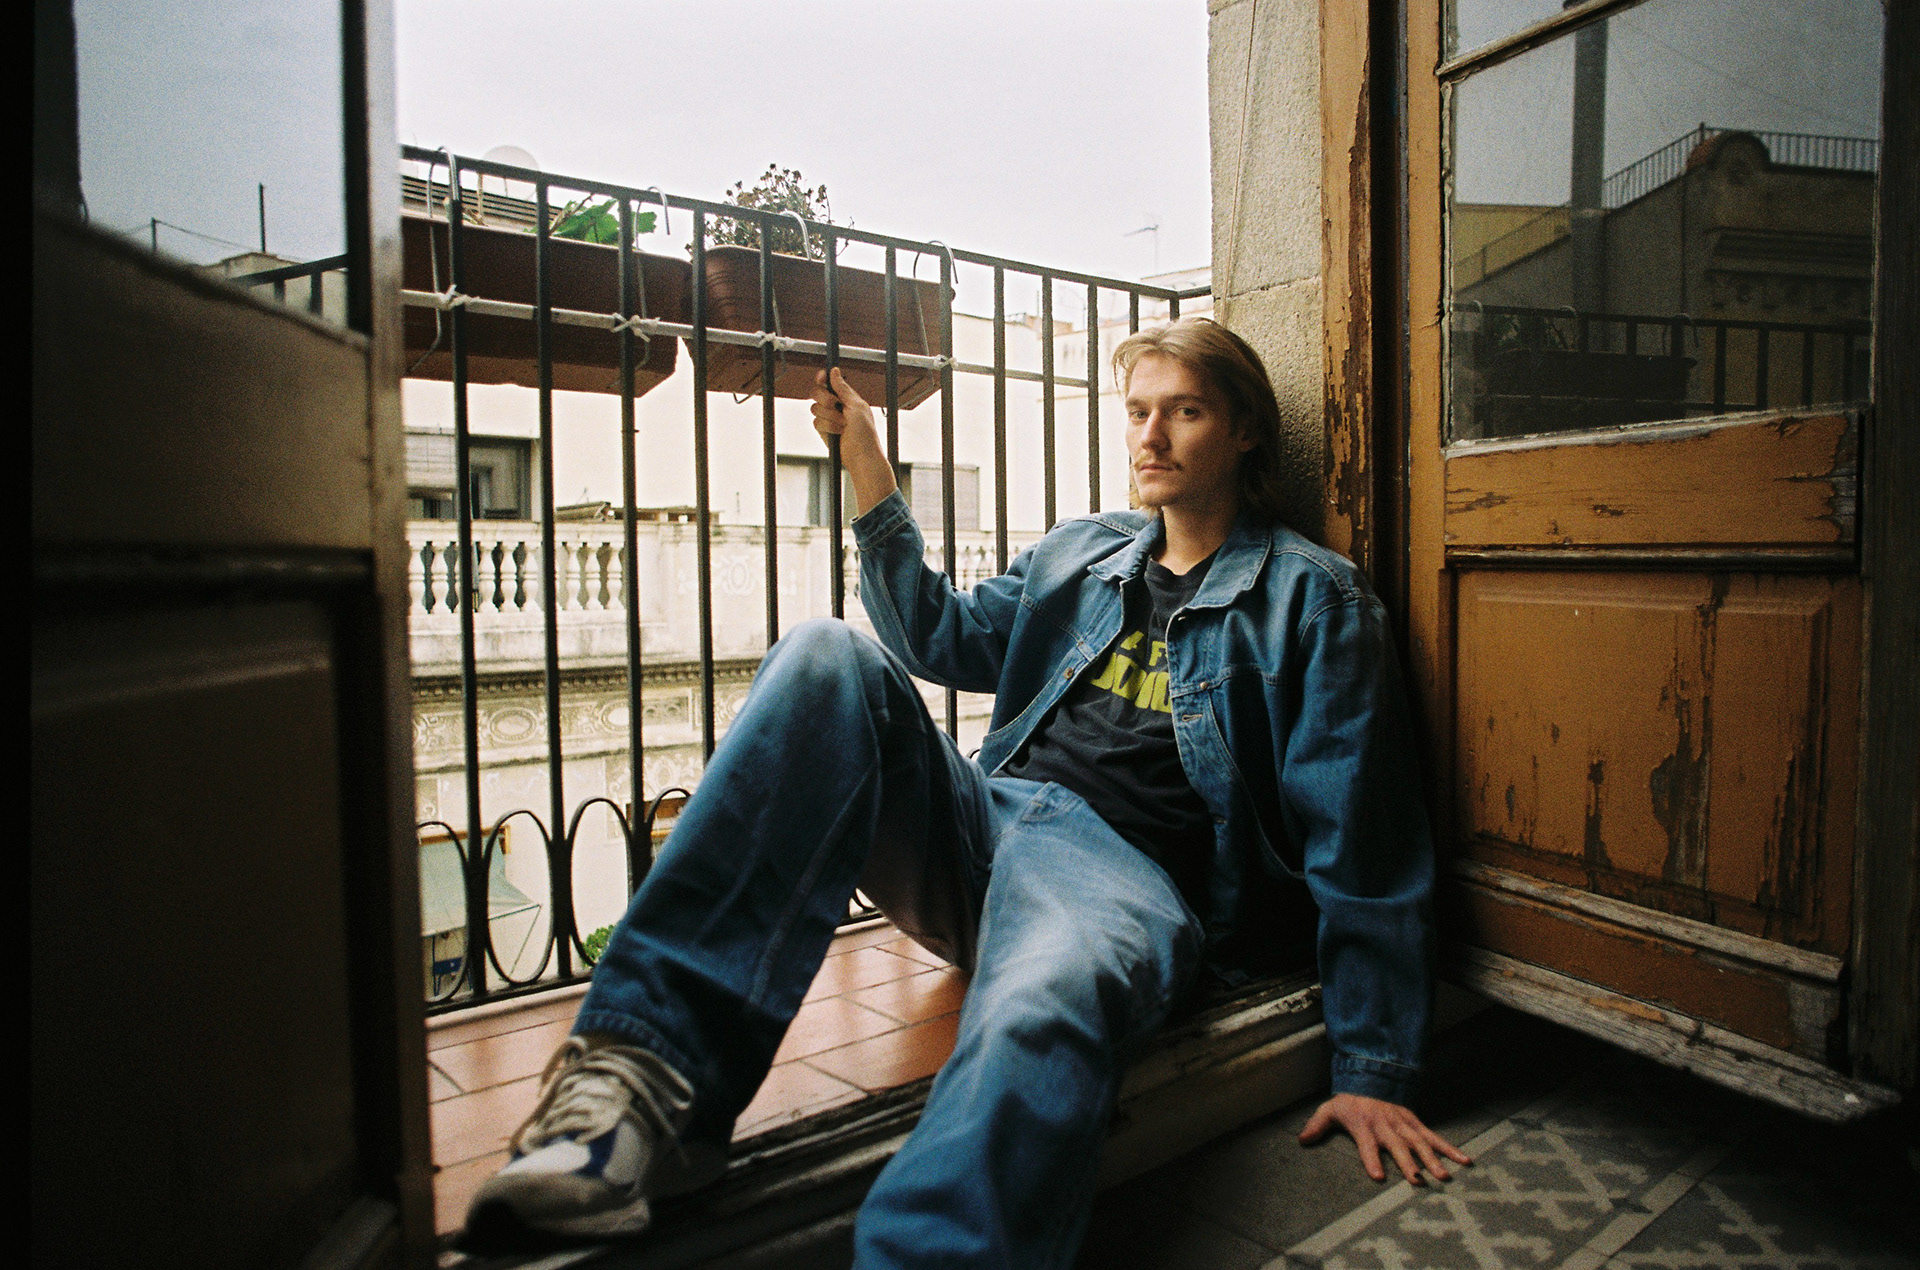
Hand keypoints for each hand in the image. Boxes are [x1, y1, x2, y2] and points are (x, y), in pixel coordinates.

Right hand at [808, 368, 896, 514]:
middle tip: (835, 405)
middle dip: (825, 398)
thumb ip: (842, 389)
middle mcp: (836, 407)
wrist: (861, 456)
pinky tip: (838, 433)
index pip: (829, 383)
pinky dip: (827, 427)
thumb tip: (834, 371)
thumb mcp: (857, 406)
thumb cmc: (865, 433)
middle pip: (817, 393)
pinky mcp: (823, 431)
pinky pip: (816, 422)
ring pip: (815, 408)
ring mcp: (829, 418)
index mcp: (847, 398)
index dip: (823, 379)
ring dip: (829, 416)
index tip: (821, 377)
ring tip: (843, 424)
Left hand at [1299, 1093, 1471, 1184]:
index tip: (1377, 1176)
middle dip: (1408, 1163)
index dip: (1371, 1159)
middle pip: (1398, 1147)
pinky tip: (1465, 1160)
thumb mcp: (1329, 1110)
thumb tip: (1301, 1140)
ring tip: (1445, 1176)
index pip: (1367, 1146)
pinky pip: (1434, 1137)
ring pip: (1420, 1143)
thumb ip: (1317, 1125)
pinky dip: (1450, 1148)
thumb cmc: (1349, 1101)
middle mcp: (1386, 1127)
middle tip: (1418, 1180)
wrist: (1370, 1076)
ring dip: (1433, 1159)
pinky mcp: (1415, 1123)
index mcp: (1364, 1127)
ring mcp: (1403, 1125)